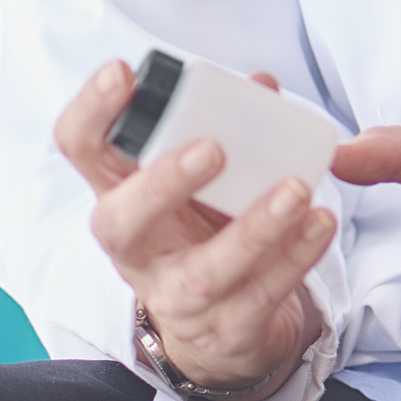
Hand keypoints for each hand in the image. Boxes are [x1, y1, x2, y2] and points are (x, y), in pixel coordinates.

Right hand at [53, 59, 331, 399]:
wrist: (223, 326)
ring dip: (253, 228)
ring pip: (205, 271)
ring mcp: (177, 296)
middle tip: (212, 148)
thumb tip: (261, 83)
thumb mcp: (203, 181)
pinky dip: (295, 258)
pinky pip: (261, 296)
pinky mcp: (228, 328)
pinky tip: (319, 224)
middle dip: (162, 183)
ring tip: (295, 189)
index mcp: (121, 196)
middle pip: (120, 222)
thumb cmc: (204, 231)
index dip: (92, 111)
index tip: (123, 72)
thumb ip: (227, 128)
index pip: (81, 149)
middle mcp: (137, 249)